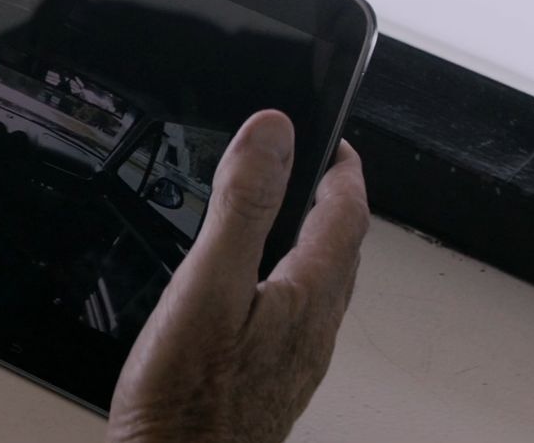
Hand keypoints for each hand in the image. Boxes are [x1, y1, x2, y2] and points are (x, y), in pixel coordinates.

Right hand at [107, 111, 369, 442]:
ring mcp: (294, 360)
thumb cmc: (187, 397)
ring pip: (322, 287)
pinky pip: (298, 317)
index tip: (332, 138)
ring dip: (314, 243)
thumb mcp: (208, 283)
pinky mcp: (271, 382)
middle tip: (313, 171)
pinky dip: (289, 282)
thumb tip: (270, 134)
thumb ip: (241, 206)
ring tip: (287, 220)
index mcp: (306, 295)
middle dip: (331, 202)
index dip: (342, 168)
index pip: (346, 214)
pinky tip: (255, 294)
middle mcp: (313, 330)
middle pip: (341, 251)